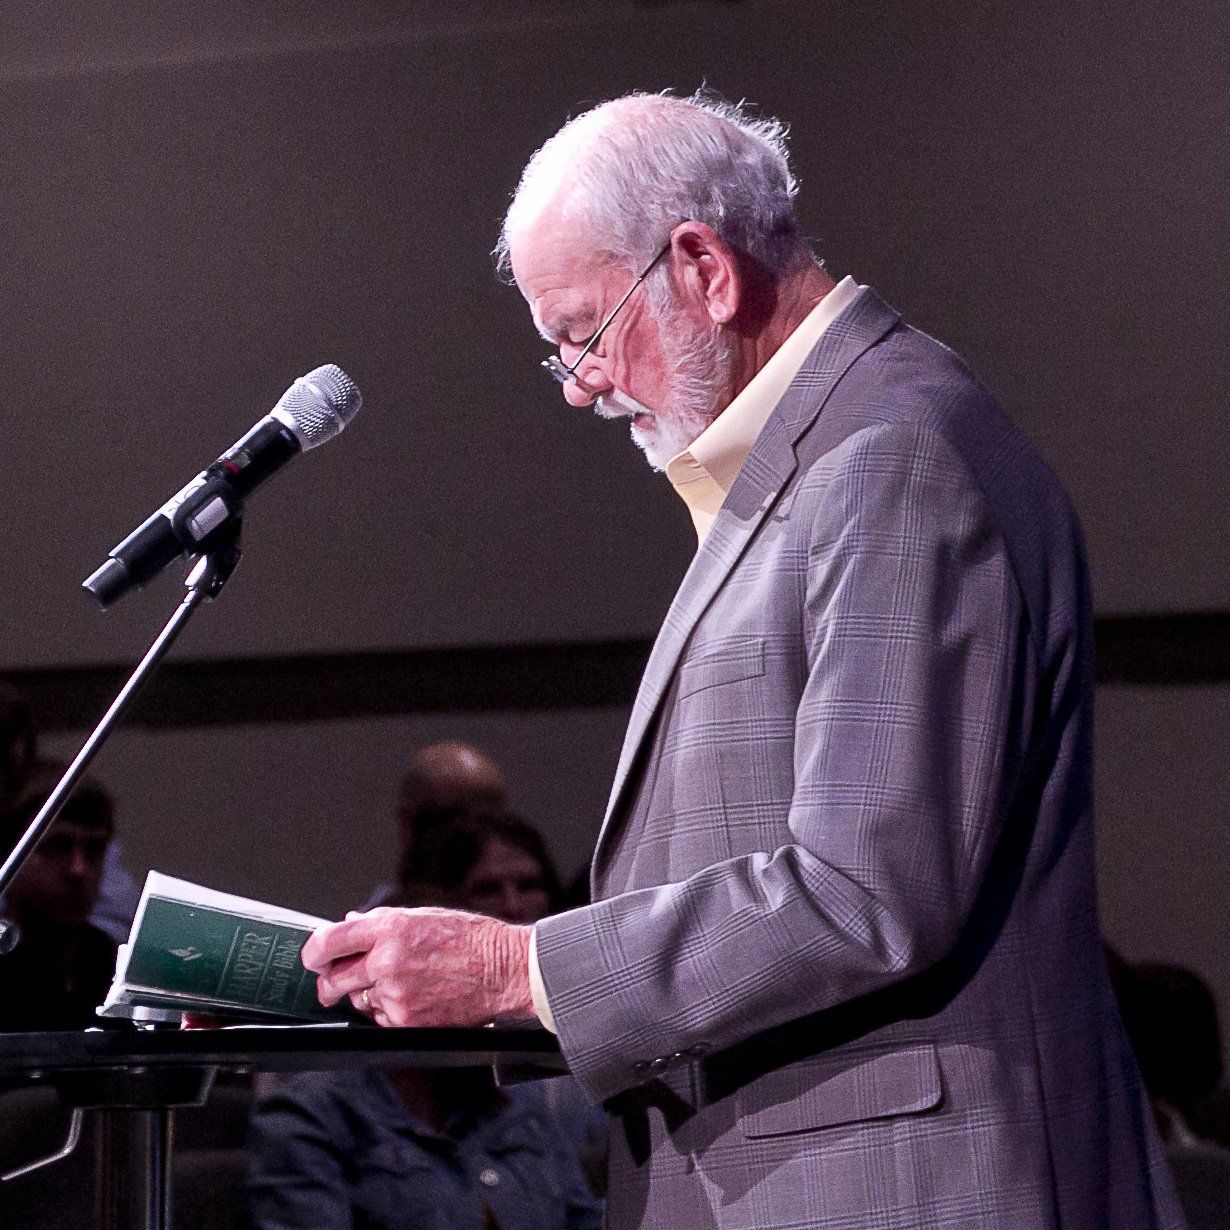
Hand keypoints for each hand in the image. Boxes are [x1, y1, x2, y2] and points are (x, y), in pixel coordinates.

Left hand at [300, 906, 534, 1027]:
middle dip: (329, 983)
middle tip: (334, 983)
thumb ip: (381, 922)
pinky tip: (414, 997)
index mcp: (390, 927)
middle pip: (333, 979)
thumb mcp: (423, 916)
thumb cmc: (470, 938)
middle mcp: (387, 959)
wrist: (503, 970)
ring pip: (359, 1001)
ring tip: (400, 982)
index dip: (313, 952)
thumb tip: (349, 924)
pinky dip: (388, 1011)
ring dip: (368, 995)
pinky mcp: (406, 1020)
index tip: (312, 958)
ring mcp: (395, 993)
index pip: (329, 941)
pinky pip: (381, 1018)